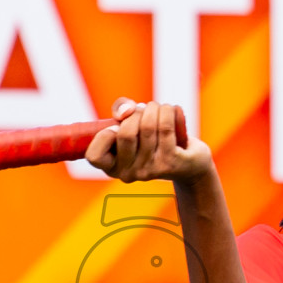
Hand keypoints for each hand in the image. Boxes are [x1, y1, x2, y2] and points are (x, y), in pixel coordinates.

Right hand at [84, 98, 214, 186]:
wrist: (189, 161)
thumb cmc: (154, 138)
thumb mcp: (130, 123)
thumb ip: (120, 110)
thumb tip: (126, 111)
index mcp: (112, 168)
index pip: (94, 156)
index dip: (104, 135)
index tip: (116, 128)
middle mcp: (129, 174)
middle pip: (125, 133)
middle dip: (136, 113)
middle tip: (144, 112)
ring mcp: (150, 170)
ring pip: (148, 126)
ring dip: (154, 108)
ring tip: (158, 108)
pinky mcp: (171, 163)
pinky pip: (166, 127)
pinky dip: (168, 111)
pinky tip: (171, 110)